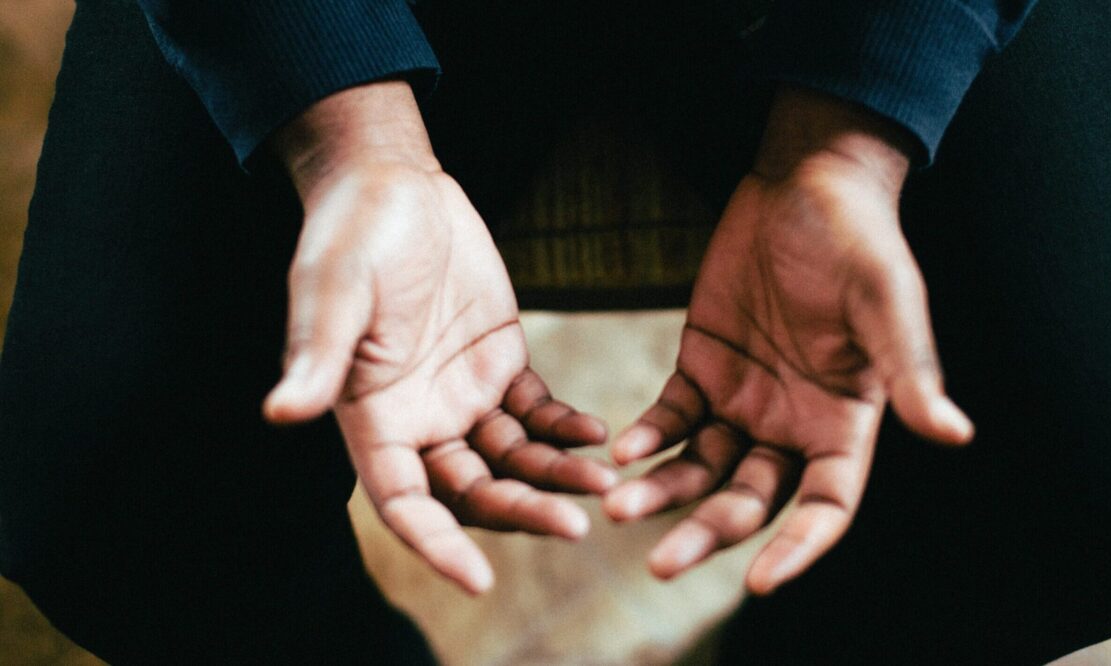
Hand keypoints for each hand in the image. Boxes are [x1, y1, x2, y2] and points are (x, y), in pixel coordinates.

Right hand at [262, 81, 615, 594]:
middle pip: (471, 492)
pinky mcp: (500, 362)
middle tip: (576, 527)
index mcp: (372, 416)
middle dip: (521, 513)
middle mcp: (419, 419)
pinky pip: (537, 412)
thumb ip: (320, 354)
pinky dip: (565, 428)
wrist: (396, 184)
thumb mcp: (333, 288)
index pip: (402, 502)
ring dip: (556, 476)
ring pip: (513, 459)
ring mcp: (462, 394)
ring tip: (607, 482)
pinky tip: (598, 434)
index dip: (435, 545)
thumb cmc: (351, 232)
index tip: (479, 580)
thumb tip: (282, 411)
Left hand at [604, 88, 973, 594]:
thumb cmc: (860, 241)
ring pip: (701, 467)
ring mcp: (744, 399)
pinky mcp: (702, 367)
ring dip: (663, 491)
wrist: (806, 184)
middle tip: (660, 564)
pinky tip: (622, 450)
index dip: (798, 546)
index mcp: (846, 421)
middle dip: (708, 532)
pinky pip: (672, 417)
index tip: (759, 581)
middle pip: (750, 499)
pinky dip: (649, 436)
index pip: (826, 505)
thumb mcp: (887, 301)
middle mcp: (793, 424)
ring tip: (620, 508)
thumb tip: (954, 433)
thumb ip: (908, 369)